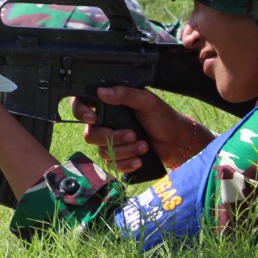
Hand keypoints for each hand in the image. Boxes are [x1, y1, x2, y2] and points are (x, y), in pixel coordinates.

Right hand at [73, 87, 211, 174]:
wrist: (177, 141)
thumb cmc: (162, 117)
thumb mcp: (146, 101)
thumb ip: (125, 94)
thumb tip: (101, 92)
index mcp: (108, 106)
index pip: (81, 105)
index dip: (81, 112)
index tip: (93, 118)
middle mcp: (105, 123)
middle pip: (90, 134)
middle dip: (112, 137)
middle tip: (133, 134)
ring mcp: (110, 142)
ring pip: (103, 151)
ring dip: (125, 151)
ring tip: (144, 146)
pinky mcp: (118, 158)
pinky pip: (112, 165)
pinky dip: (127, 164)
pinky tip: (140, 160)